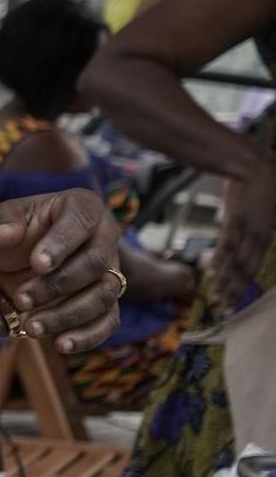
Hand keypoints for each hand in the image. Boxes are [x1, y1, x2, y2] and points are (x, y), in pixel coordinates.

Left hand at [0, 188, 122, 353]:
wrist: (10, 266)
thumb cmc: (10, 237)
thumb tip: (2, 235)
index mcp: (82, 208)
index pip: (78, 224)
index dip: (60, 244)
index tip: (37, 264)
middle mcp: (104, 238)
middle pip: (94, 264)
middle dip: (57, 286)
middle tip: (20, 299)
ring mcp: (109, 272)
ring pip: (102, 296)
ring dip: (67, 315)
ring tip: (31, 327)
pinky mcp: (107, 303)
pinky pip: (108, 321)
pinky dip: (87, 336)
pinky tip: (61, 345)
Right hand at [211, 163, 274, 315]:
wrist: (253, 165)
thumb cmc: (257, 183)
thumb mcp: (259, 209)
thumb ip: (247, 224)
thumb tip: (226, 228)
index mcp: (265, 235)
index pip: (251, 266)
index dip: (240, 285)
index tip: (230, 301)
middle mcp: (259, 237)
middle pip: (244, 270)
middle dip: (233, 291)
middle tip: (223, 311)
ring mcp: (247, 229)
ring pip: (236, 261)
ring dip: (225, 282)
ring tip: (214, 299)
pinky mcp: (236, 219)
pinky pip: (227, 243)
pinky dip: (219, 259)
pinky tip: (212, 272)